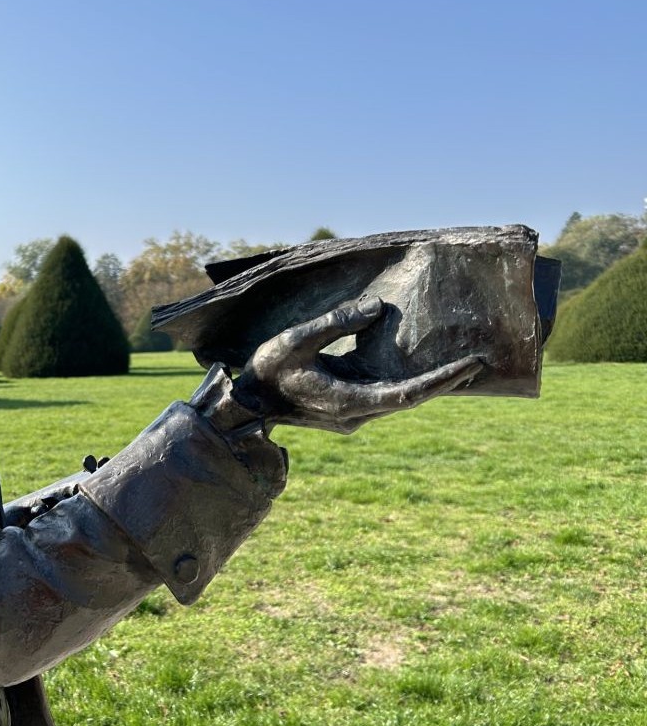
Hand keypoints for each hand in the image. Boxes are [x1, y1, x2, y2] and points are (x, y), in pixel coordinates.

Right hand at [238, 298, 483, 433]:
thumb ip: (336, 322)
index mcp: (349, 401)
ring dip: (428, 384)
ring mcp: (352, 417)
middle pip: (411, 399)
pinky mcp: (346, 411)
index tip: (473, 365)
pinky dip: (405, 383)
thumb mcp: (296, 340)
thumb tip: (377, 308)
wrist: (244, 405)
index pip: (409, 394)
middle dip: (446, 382)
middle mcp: (357, 414)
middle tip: (480, 362)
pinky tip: (417, 368)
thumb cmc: (266, 372)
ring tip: (458, 365)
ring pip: (399, 400)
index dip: (443, 380)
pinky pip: (384, 396)